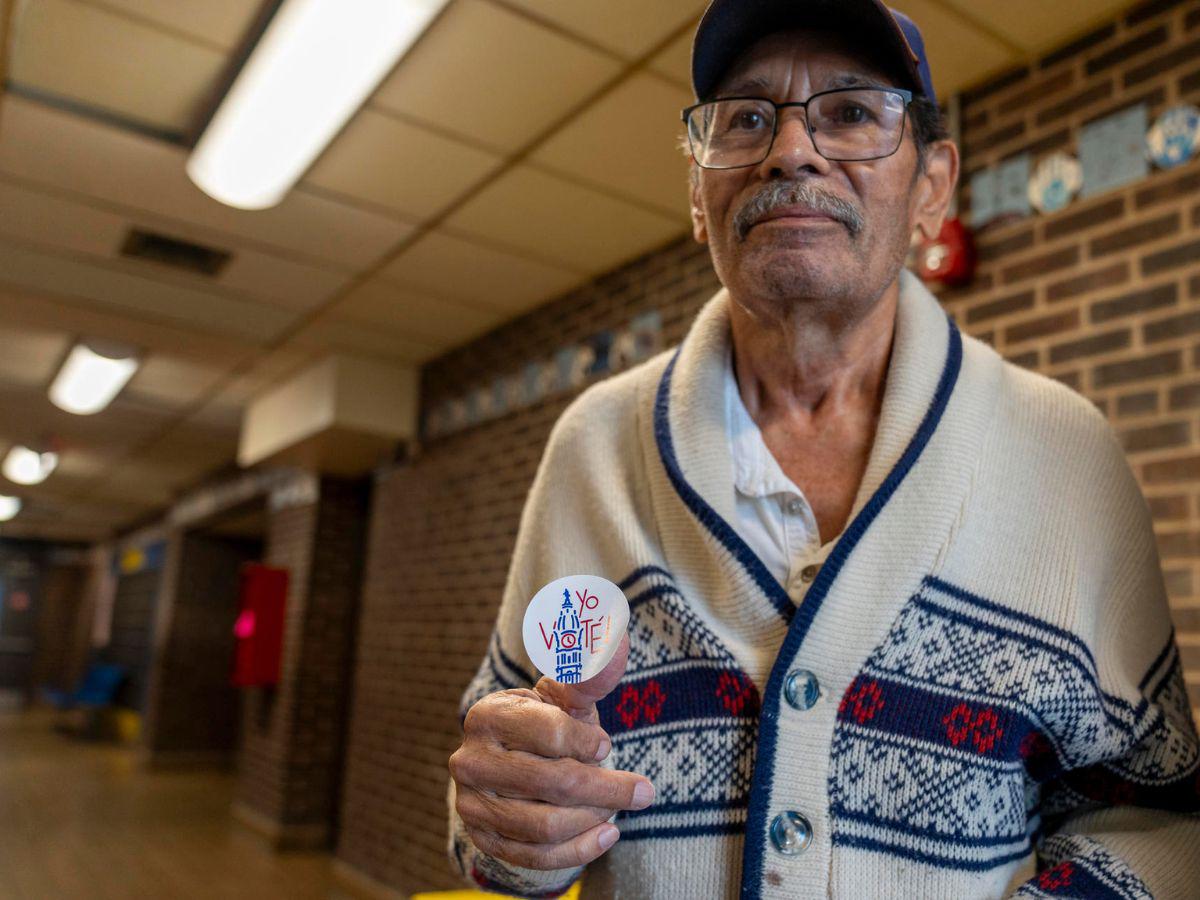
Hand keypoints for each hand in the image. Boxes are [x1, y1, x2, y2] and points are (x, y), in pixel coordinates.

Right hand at [449, 634, 652, 868]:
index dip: (587, 742)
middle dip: (607, 788)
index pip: (549, 733)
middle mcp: (471, 761)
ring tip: (617, 808)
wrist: (510, 762)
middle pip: (552, 783)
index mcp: (488, 715)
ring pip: (544, 825)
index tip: (607, 746)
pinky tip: (607, 835)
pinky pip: (535, 856)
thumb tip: (618, 639)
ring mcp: (472, 805)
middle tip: (644, 790)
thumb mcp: (564, 697)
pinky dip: (578, 850)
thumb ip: (590, 673)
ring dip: (593, 818)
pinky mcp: (483, 839)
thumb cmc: (545, 723)